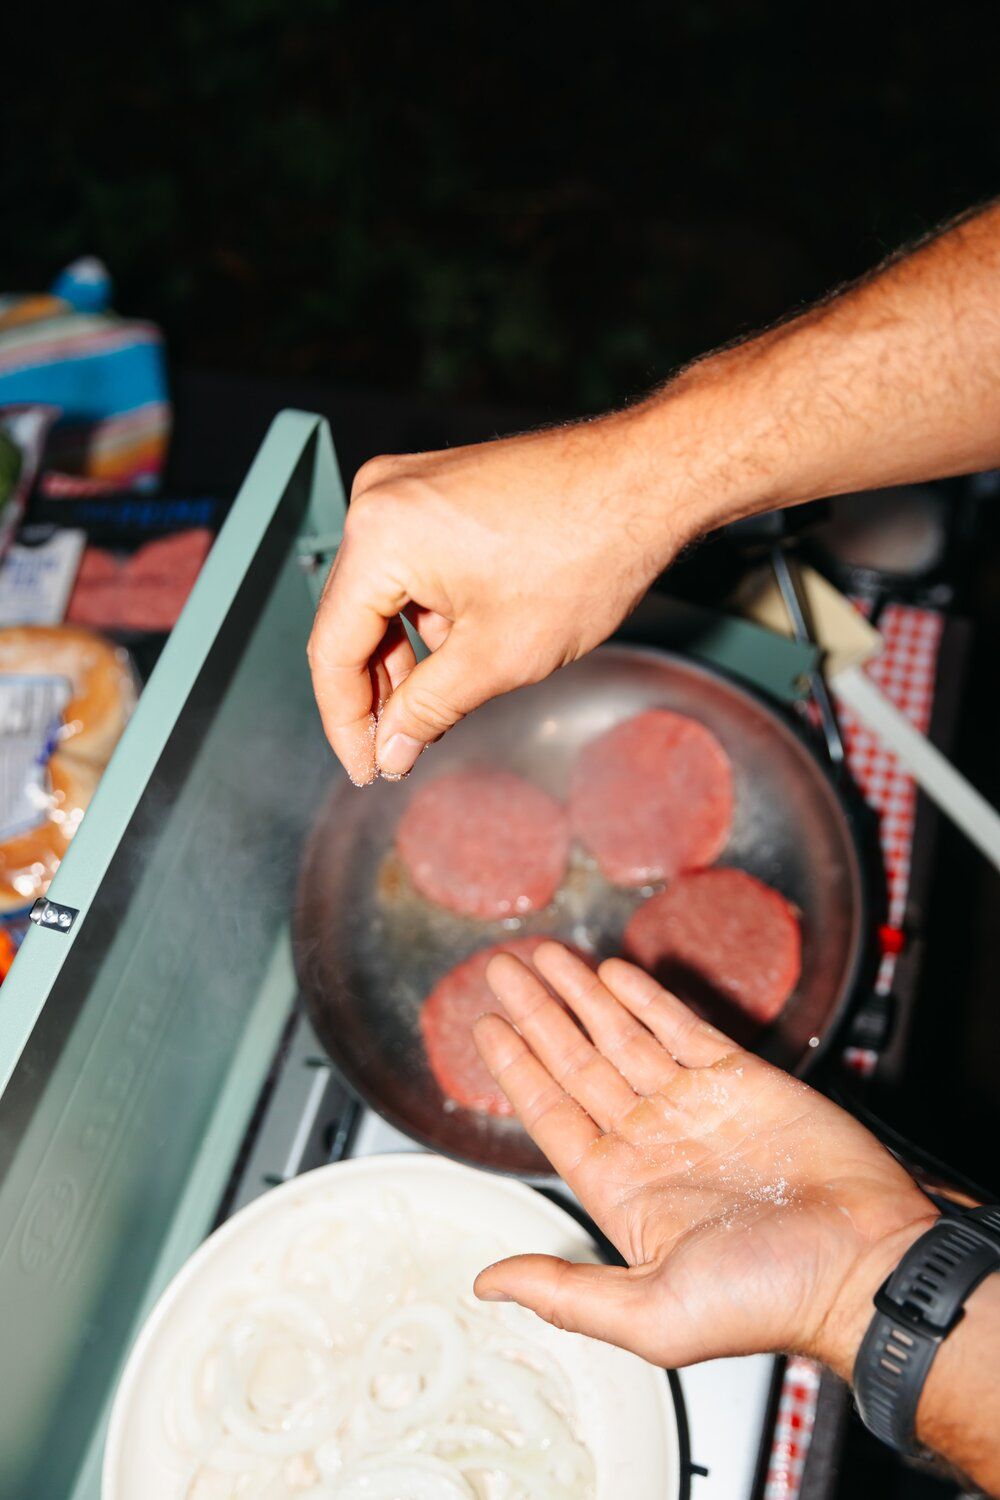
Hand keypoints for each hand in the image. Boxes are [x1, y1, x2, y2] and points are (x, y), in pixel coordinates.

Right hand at [307, 410, 697, 784]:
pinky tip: (454, 660)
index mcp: (379, 537)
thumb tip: (390, 750)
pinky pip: (406, 568)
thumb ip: (428, 710)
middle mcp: (377, 501)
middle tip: (397, 754)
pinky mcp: (435, 490)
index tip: (367, 767)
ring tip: (431, 716)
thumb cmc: (587, 552)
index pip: (332, 649)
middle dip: (376, 694)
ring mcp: (407, 489)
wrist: (645, 481)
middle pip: (350, 620)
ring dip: (403, 660)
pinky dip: (425, 619)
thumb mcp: (498, 656)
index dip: (346, 722)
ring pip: (381, 597)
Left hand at [472, 944, 936, 1376]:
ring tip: (541, 956)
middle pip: (576, 1063)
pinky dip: (645, 998)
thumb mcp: (651, 1314)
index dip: (515, 1069)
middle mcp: (652, 1142)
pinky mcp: (742, 1079)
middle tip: (499, 970)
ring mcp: (695, 1106)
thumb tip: (488, 1284)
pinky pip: (680, 1028)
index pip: (552, 1115)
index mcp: (623, 1192)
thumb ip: (565, 1293)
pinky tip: (612, 974)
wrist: (865, 1265)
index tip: (486, 1027)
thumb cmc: (771, 1299)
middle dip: (536, 1015)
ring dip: (580, 995)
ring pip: (621, 1036)